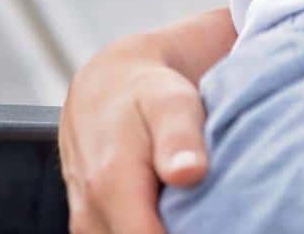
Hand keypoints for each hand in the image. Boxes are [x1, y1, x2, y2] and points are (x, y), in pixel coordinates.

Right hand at [60, 9, 235, 233]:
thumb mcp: (172, 102)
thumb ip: (179, 138)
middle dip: (182, 232)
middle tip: (211, 214)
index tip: (217, 223)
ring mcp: (86, 222)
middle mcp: (90, 211)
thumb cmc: (147, 93)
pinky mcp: (88, 225)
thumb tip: (189, 172)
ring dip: (164, 230)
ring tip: (193, 211)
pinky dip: (149, 229)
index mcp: (110, 185)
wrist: (107, 86)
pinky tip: (171, 214)